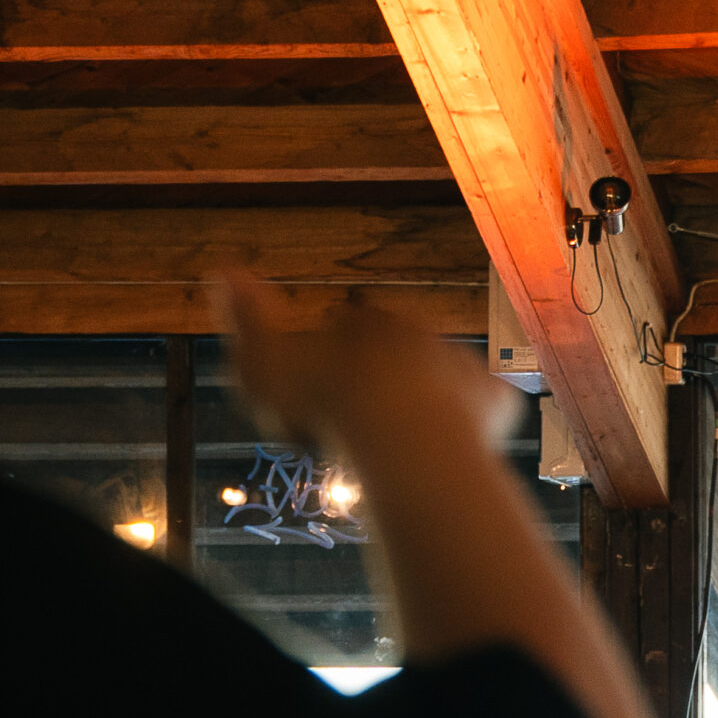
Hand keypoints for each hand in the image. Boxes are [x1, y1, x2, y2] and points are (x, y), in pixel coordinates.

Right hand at [219, 274, 514, 455]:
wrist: (398, 432)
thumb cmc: (324, 402)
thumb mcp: (263, 363)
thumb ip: (245, 320)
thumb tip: (221, 270)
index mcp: (369, 322)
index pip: (353, 330)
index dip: (338, 363)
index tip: (325, 396)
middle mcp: (422, 334)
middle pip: (403, 355)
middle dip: (388, 380)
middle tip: (365, 425)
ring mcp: (463, 366)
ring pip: (447, 381)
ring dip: (432, 404)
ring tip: (407, 444)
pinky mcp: (495, 401)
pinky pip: (492, 408)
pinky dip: (480, 422)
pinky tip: (457, 447)